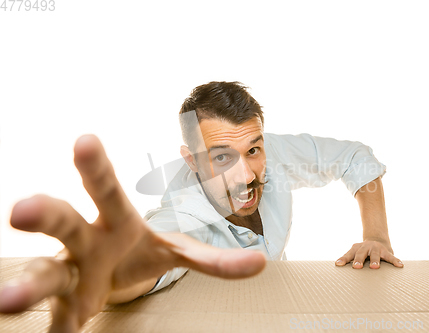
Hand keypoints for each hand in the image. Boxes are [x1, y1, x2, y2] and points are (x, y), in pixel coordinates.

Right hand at [0, 134, 265, 331]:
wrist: (109, 277)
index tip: (84, 138)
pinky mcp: (67, 309)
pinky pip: (57, 322)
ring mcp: (71, 276)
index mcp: (116, 221)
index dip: (96, 166)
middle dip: (46, 214)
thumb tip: (262, 262)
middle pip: (64, 222)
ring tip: (6, 301)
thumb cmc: (137, 252)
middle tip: (21, 211)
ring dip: (27, 285)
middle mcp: (84, 242)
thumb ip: (215, 259)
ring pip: (44, 274)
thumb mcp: (177, 252)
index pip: (106, 188)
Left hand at [335, 239, 403, 268]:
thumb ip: (349, 260)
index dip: (344, 259)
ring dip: (375, 260)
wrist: (377, 239)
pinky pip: (391, 256)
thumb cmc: (363, 252)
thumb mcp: (356, 253)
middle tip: (356, 267)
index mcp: (356, 248)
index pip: (349, 254)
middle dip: (359, 260)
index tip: (338, 264)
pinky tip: (400, 265)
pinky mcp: (386, 251)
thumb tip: (337, 267)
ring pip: (375, 254)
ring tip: (375, 267)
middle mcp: (365, 247)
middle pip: (361, 253)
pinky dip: (395, 261)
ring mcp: (376, 248)